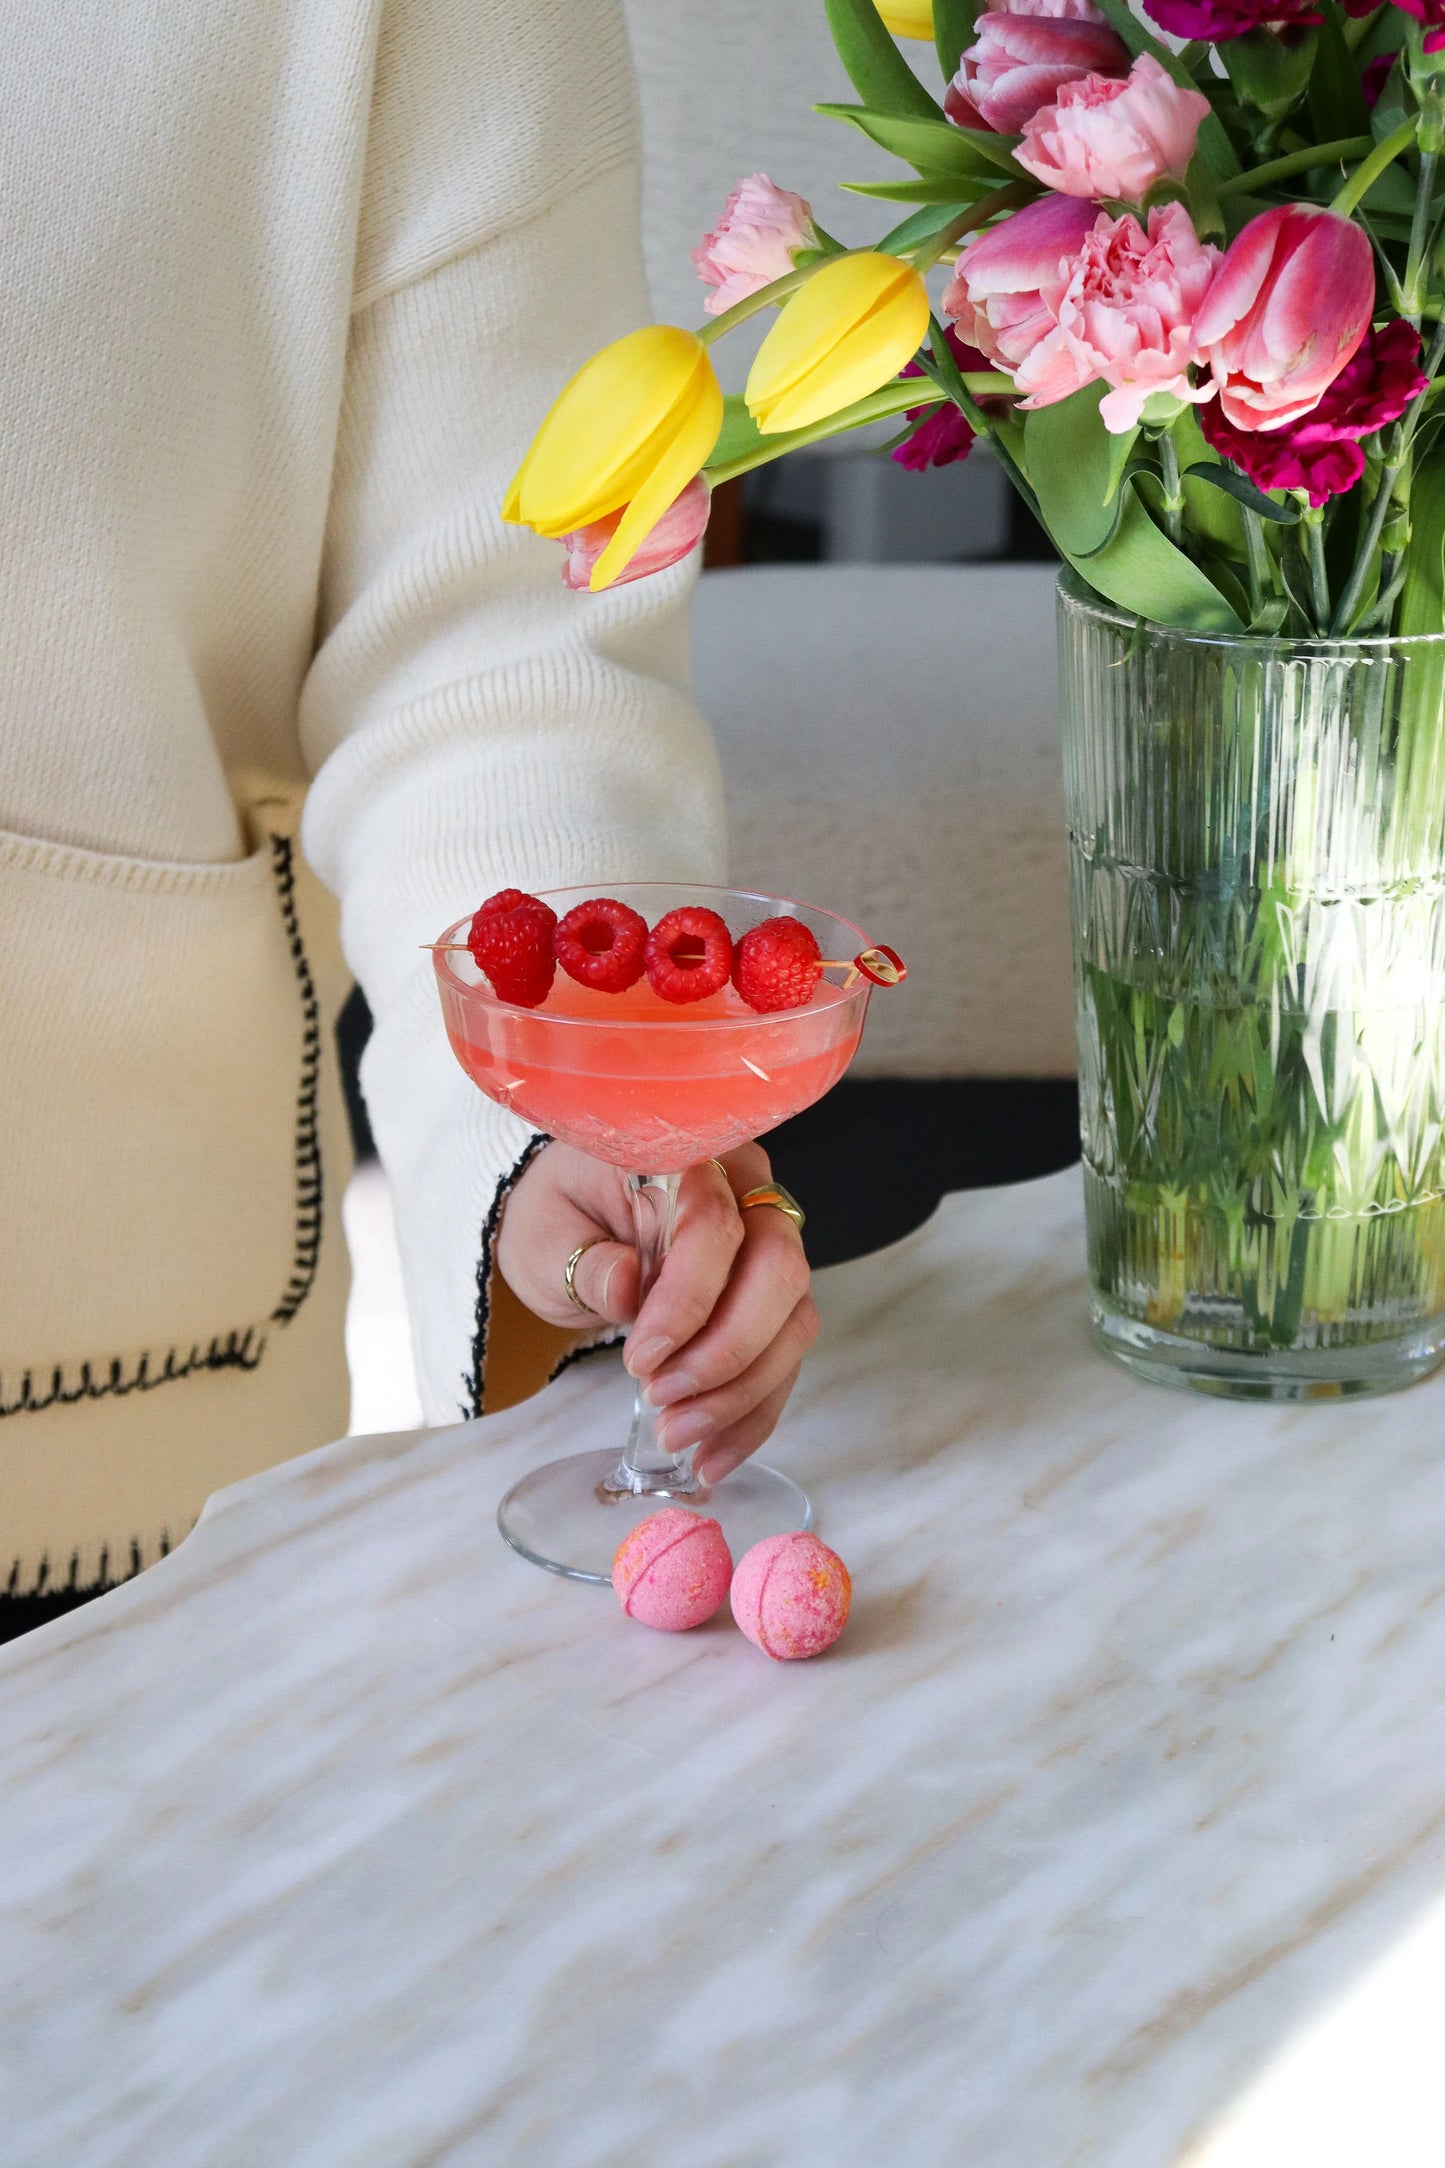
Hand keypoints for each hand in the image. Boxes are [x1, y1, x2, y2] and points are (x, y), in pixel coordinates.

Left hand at [495, 1141, 817, 1484]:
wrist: (572, 1222)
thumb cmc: (560, 1216)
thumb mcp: (545, 1234)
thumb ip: (583, 1260)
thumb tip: (626, 1284)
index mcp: (689, 1157)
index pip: (715, 1225)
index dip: (688, 1300)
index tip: (643, 1358)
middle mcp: (746, 1192)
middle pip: (779, 1272)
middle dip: (727, 1351)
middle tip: (664, 1400)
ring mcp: (769, 1246)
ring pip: (792, 1322)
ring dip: (741, 1392)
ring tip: (678, 1436)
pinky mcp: (774, 1300)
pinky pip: (784, 1360)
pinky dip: (753, 1414)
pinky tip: (713, 1456)